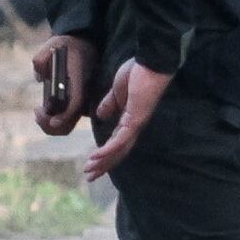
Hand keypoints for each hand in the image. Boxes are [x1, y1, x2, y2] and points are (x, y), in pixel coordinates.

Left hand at [33, 33, 101, 136]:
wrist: (82, 44)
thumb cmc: (68, 45)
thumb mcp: (55, 42)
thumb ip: (42, 58)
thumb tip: (39, 77)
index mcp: (80, 81)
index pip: (76, 104)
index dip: (65, 116)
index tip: (52, 120)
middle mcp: (82, 96)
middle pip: (70, 123)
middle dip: (51, 125)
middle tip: (37, 111)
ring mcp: (78, 102)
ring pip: (66, 126)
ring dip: (49, 125)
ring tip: (38, 112)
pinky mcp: (72, 104)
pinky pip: (64, 120)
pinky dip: (51, 121)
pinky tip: (41, 110)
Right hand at [85, 58, 175, 181]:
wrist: (150, 62)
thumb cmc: (137, 73)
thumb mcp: (117, 91)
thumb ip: (110, 104)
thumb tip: (101, 116)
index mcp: (130, 119)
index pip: (116, 142)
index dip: (105, 154)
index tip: (92, 163)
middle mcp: (134, 126)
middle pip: (119, 151)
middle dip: (104, 165)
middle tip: (89, 177)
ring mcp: (136, 124)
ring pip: (119, 149)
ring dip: (104, 161)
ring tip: (89, 170)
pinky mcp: (136, 120)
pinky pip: (120, 139)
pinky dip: (109, 149)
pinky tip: (97, 157)